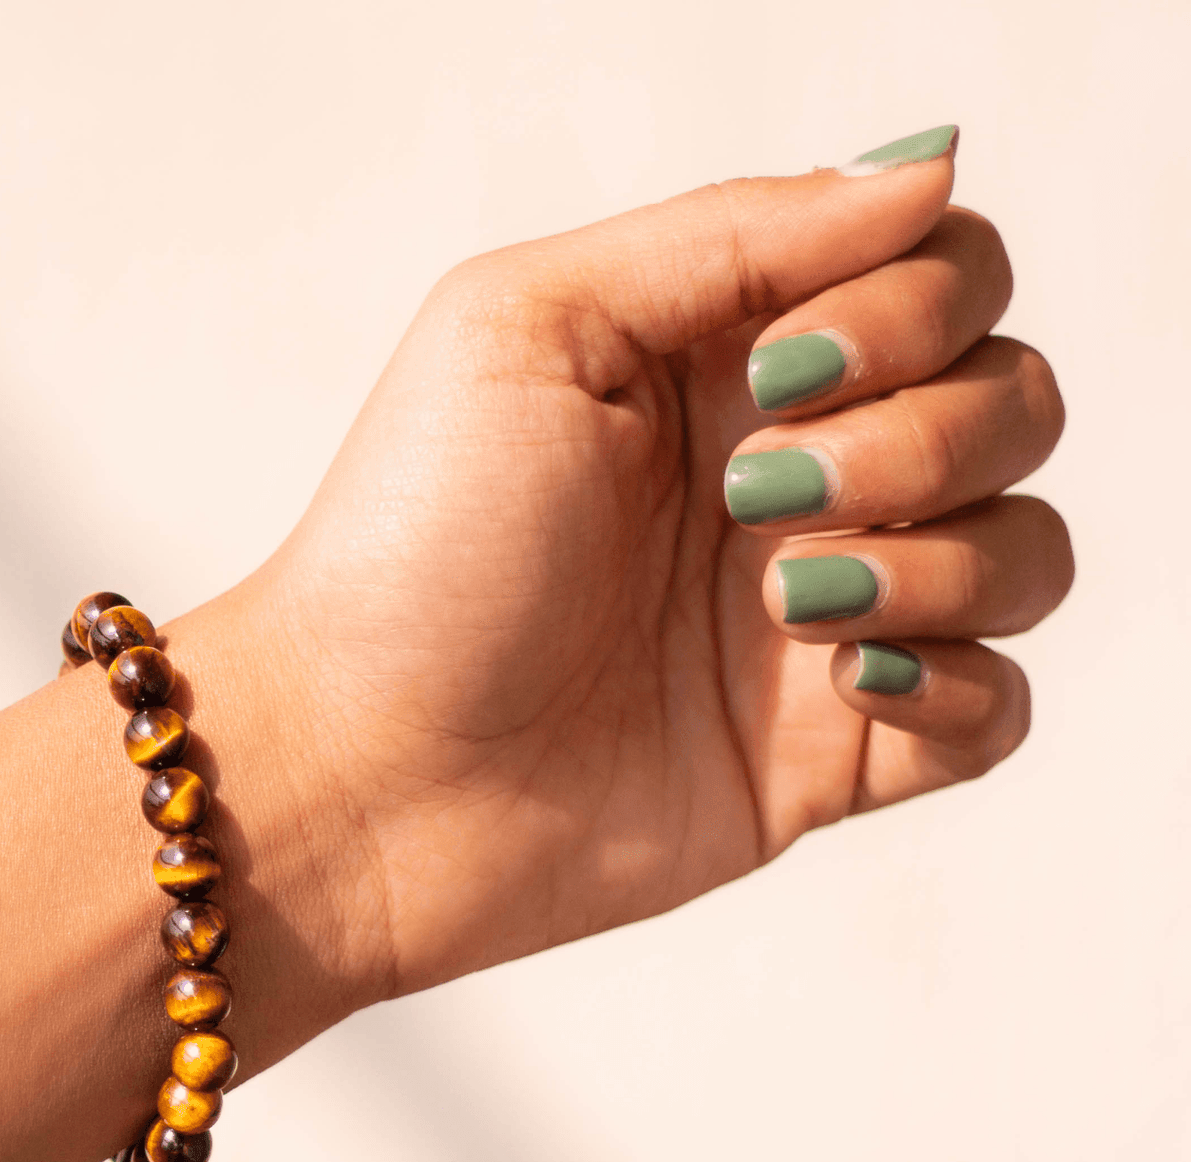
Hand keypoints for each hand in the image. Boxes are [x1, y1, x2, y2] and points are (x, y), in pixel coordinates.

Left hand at [244, 130, 1068, 997]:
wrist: (357, 771)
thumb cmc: (409, 547)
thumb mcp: (532, 324)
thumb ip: (732, 234)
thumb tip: (926, 173)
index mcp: (723, 360)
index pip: (936, 276)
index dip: (909, 304)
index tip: (778, 372)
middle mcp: (788, 476)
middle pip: (1006, 397)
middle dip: (925, 432)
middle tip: (761, 488)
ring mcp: (815, 617)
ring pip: (1023, 548)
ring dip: (947, 558)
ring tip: (787, 602)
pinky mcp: (826, 755)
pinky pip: (997, 708)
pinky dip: (961, 687)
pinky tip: (844, 684)